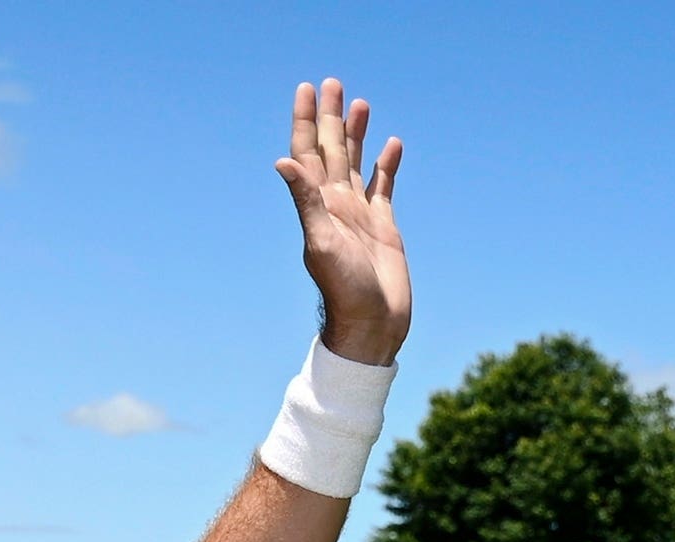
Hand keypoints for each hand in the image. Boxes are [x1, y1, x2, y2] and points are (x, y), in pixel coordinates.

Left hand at [275, 79, 409, 365]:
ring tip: (360, 103)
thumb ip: (306, 201)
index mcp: (319, 204)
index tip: (308, 89)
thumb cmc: (344, 291)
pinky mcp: (383, 226)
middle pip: (331, 150)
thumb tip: (283, 162)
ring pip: (355, 163)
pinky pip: (383, 186)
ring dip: (355, 134)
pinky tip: (391, 145)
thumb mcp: (322, 243)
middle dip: (330, 117)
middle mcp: (336, 204)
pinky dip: (386, 165)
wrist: (371, 325)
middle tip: (332, 83)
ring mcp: (360, 214)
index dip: (306, 120)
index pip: (308, 152)